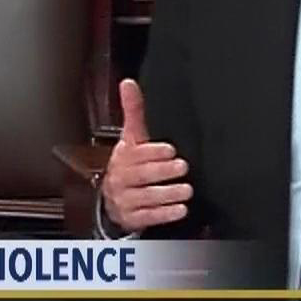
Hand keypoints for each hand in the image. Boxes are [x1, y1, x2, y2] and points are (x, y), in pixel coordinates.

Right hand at [100, 78, 193, 232]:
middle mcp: (120, 178)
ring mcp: (125, 200)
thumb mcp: (131, 138)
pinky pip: (148, 217)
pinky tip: (180, 210)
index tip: (171, 150)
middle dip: (162, 171)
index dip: (153, 152)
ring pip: (146, 197)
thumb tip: (128, 82)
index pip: (135, 154)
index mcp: (122, 156)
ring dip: (167, 194)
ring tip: (186, 190)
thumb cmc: (129, 164)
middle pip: (141, 175)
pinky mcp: (132, 218)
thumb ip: (134, 111)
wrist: (113, 199)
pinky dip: (164, 214)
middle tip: (183, 167)